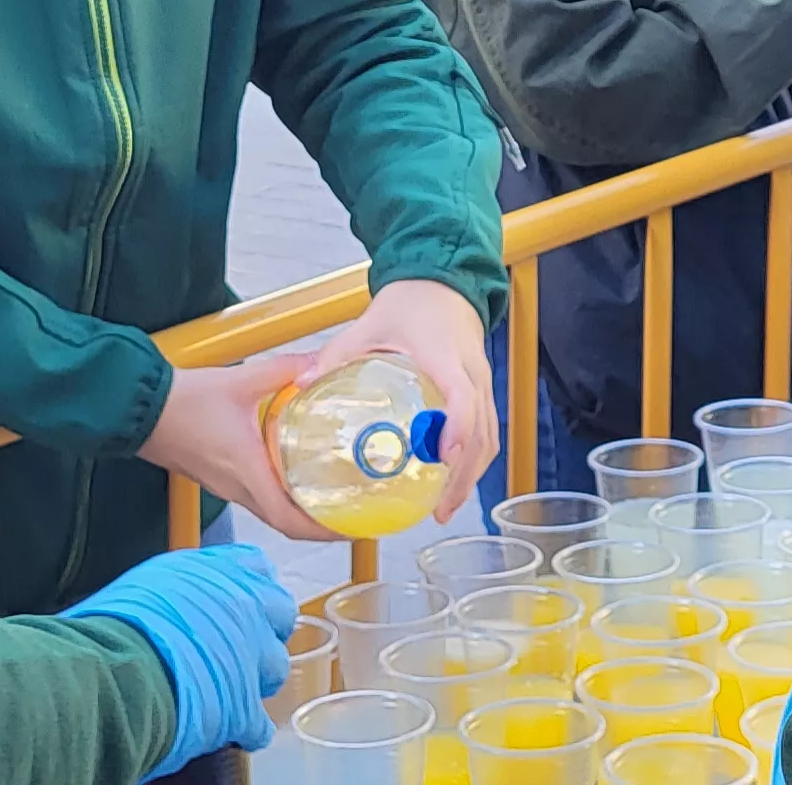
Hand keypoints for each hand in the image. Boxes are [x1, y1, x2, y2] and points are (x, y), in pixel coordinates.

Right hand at [67, 543, 297, 774]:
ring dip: (255, 680)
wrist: (113, 672)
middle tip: (236, 647)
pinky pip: (260, 724)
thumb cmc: (112, 626)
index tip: (238, 601)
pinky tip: (225, 731)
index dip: (251, 586)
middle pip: (280, 613)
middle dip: (263, 631)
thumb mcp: (144, 585)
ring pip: (276, 668)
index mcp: (214, 572)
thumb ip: (175, 590)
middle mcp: (242, 607)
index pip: (256, 566)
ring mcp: (250, 657)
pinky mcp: (245, 707)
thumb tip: (168, 601)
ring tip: (225, 690)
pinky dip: (244, 730)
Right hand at [142, 354, 333, 540]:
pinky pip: (254, 497)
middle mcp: (237, 488)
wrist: (137, 407)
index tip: (352, 528)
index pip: (290, 521)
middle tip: (349, 515)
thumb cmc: (181, 401)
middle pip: (285, 525)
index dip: (325, 531)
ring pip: (269, 512)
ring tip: (327, 498)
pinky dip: (278, 496)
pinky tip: (291, 476)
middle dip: (319, 527)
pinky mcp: (216, 477)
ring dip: (298, 513)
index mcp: (247, 472)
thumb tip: (317, 364)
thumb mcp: (241, 380)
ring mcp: (224, 486)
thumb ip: (284, 370)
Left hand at [305, 279, 499, 522]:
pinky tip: (453, 483)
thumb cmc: (410, 303)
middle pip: (482, 431)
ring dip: (472, 474)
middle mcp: (472, 373)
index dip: (457, 428)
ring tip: (444, 508)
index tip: (443, 458)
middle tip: (438, 510)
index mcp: (445, 356)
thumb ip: (338, 355)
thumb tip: (302, 385)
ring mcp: (483, 382)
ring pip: (490, 436)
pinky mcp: (483, 389)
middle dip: (464, 474)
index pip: (463, 396)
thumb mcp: (369, 324)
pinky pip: (488, 430)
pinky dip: (475, 460)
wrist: (443, 281)